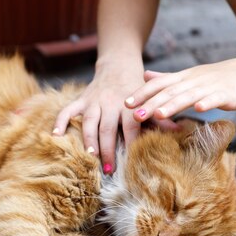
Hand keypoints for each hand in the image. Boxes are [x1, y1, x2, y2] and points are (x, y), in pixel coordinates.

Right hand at [54, 57, 178, 172]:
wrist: (118, 65)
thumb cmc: (136, 89)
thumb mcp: (150, 100)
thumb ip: (160, 117)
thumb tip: (180, 130)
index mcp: (129, 104)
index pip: (130, 124)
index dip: (131, 141)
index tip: (132, 158)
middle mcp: (110, 102)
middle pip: (107, 128)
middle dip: (108, 149)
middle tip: (109, 169)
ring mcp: (93, 101)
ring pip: (88, 121)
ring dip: (88, 139)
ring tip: (89, 156)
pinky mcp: (81, 99)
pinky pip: (68, 110)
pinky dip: (60, 121)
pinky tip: (55, 135)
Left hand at [125, 57, 235, 121]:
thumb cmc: (219, 77)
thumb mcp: (190, 76)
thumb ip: (167, 78)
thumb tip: (144, 76)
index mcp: (184, 77)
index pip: (158, 84)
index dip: (142, 93)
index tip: (126, 104)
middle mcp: (194, 81)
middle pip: (169, 92)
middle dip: (151, 103)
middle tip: (135, 116)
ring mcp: (211, 87)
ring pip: (189, 96)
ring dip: (173, 105)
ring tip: (158, 114)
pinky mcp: (228, 94)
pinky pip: (216, 98)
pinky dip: (207, 103)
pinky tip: (199, 110)